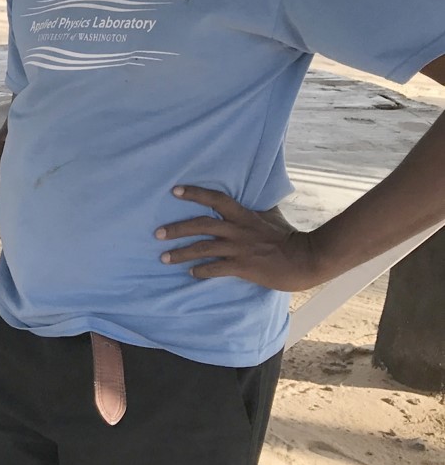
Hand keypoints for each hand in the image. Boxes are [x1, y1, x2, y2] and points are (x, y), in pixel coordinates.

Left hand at [156, 185, 325, 290]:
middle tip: (157, 234)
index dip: (196, 194)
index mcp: (245, 216)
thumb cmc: (289, 238)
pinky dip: (201, 271)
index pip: (217, 199)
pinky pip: (216, 268)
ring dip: (181, 253)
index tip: (175, 191)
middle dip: (177, 228)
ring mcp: (240, 249)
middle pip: (202, 224)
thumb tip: (252, 200)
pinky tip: (190, 273)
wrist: (307, 259)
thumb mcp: (272, 218)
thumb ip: (256, 211)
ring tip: (163, 258)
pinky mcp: (244, 267)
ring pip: (203, 248)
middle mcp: (239, 230)